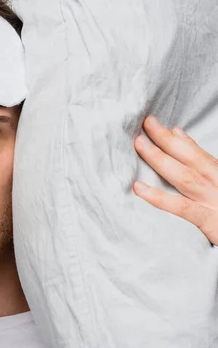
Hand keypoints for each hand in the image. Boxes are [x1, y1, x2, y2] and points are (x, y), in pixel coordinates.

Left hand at [133, 114, 217, 244]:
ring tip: (138, 144)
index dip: (174, 138)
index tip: (152, 123)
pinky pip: (183, 209)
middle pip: (190, 159)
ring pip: (185, 177)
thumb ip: (202, 162)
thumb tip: (180, 134)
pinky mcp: (212, 225)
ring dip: (160, 159)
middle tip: (143, 124)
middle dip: (165, 140)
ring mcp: (216, 204)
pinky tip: (138, 187)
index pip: (197, 154)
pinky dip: (159, 198)